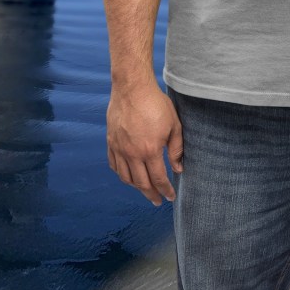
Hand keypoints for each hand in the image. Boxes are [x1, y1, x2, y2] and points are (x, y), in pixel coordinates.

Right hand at [107, 81, 182, 205]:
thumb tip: (178, 168)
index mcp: (149, 151)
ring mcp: (119, 148)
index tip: (170, 197)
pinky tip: (127, 175)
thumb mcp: (174, 125)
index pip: (159, 178)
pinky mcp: (110, 141)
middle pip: (141, 183)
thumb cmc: (155, 103)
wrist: (132, 88)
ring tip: (144, 189)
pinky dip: (121, 174)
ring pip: (125, 177)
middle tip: (157, 201)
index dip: (165, 190)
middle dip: (151, 194)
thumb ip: (176, 149)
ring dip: (135, 187)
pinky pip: (113, 164)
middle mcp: (132, 154)